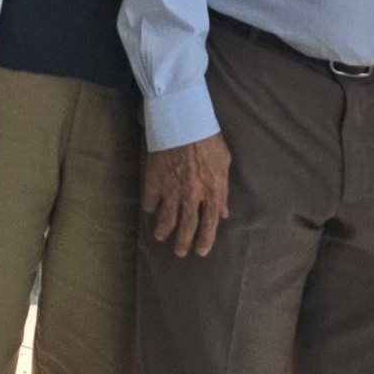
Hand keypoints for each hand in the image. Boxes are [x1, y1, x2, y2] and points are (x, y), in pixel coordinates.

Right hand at [144, 135, 231, 258]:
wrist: (183, 121)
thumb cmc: (208, 138)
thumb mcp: (224, 163)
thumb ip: (223, 191)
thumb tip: (224, 213)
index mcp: (212, 191)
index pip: (209, 224)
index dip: (205, 240)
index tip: (201, 251)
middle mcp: (192, 195)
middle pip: (186, 227)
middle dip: (183, 243)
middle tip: (180, 252)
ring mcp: (171, 190)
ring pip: (166, 220)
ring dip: (163, 231)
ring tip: (161, 237)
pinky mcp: (154, 181)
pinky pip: (150, 202)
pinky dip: (150, 208)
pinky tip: (151, 210)